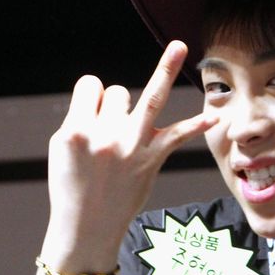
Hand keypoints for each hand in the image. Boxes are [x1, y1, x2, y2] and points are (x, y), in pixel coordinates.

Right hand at [37, 42, 216, 274]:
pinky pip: (178, 134)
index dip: (92, 96)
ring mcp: (132, 147)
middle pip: (119, 92)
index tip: (89, 115)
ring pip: (148, 97)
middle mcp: (104, 136)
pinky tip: (213, 116)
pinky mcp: (152, 159)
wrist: (87, 228)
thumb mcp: (62, 149)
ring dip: (161, 76)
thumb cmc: (72, 186)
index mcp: (74, 131)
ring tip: (178, 46)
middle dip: (116, 107)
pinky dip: (196, 125)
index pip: (91, 85)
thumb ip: (83, 119)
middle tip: (109, 142)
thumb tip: (112, 96)